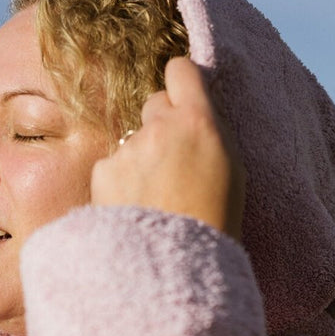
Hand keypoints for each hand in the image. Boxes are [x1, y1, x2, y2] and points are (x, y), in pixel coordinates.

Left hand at [90, 58, 245, 241]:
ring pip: (133, 140)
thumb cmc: (213, 221)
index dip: (180, 81)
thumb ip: (209, 130)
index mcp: (198, 121)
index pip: (181, 70)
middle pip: (154, 103)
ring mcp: (129, 148)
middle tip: (171, 162)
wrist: (175, 265)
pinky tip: (133, 207)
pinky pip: (112, 166)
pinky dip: (120, 182)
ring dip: (140, 159)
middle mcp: (160, 127)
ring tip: (154, 197)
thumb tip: (192, 107)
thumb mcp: (230, 168)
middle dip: (161, 124)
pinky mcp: (103, 171)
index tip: (181, 94)